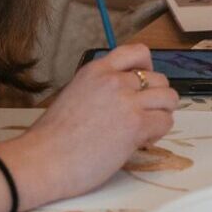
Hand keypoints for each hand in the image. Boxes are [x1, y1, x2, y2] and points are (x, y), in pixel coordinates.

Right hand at [0, 44, 177, 207]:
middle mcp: (114, 80)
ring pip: (169, 98)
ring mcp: (126, 101)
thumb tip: (122, 99)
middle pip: (159, 79)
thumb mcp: (74, 94)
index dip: (147, 69)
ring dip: (161, 115)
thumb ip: (100, 90)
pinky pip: (165, 122)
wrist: (43, 159)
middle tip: (142, 117)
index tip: (142, 86)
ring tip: (144, 130)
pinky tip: (140, 142)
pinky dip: (158, 133)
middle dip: (156, 99)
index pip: (138, 52)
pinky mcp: (135, 125)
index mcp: (96, 70)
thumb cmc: (51, 137)